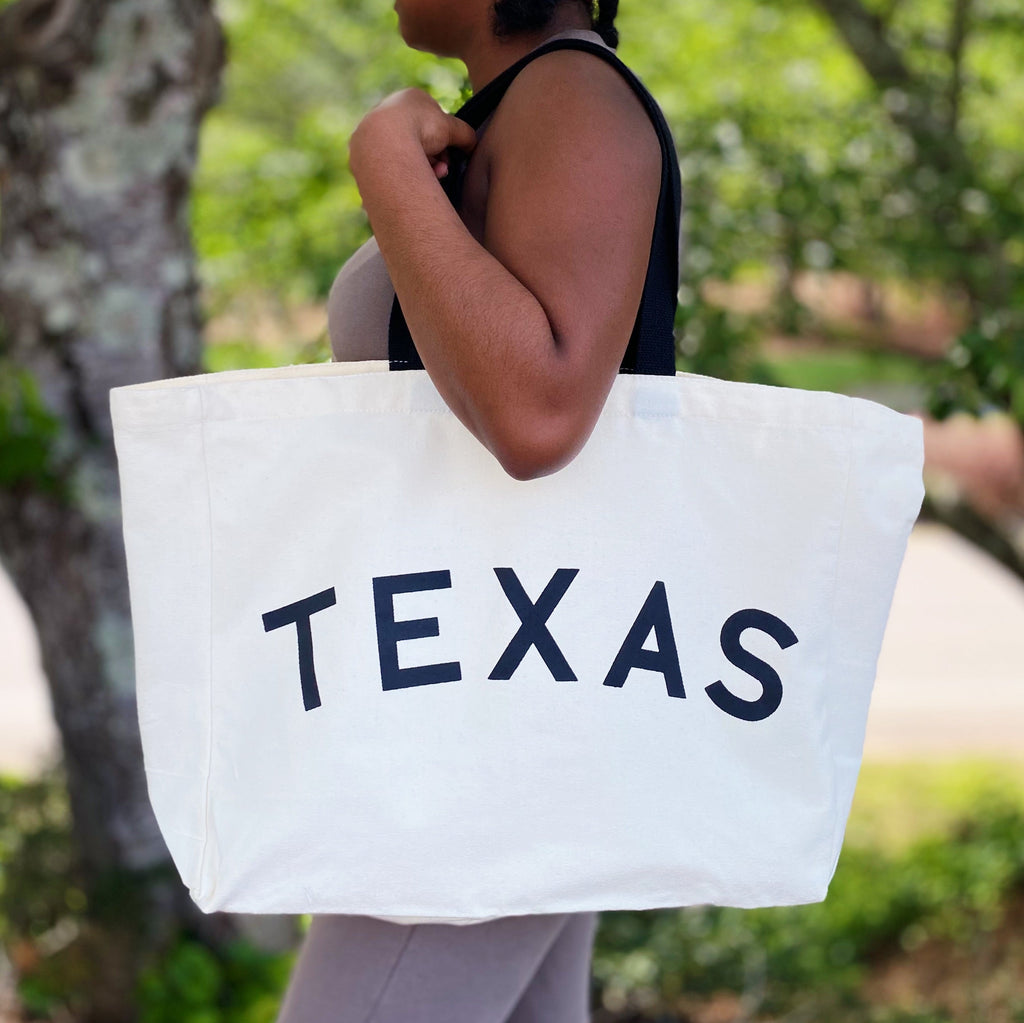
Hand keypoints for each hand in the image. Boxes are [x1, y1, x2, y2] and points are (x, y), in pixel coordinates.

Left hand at [349, 88, 476, 186]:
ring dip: (422, 168)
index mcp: (408, 98)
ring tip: (430, 178)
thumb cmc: (421, 128)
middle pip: (418, 140)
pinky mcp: (361, 155)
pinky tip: (412, 183)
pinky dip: (402, 175)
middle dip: (434, 158)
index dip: (444, 142)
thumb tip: (472, 145)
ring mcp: (372, 133)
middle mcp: (387, 111)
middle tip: (441, 171)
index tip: (448, 156)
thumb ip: (465, 134)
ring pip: (404, 155)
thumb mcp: (452, 128)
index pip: (432, 122)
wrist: (384, 142)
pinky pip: (388, 168)